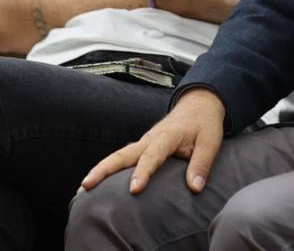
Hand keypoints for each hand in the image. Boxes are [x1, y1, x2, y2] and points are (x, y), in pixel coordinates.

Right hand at [80, 88, 225, 193]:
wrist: (199, 104)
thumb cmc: (204, 124)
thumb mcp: (211, 142)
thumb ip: (202, 164)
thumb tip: (195, 188)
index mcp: (167, 136)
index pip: (152, 156)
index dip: (143, 172)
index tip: (134, 189)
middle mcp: (150, 139)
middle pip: (123, 154)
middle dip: (104, 169)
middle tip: (87, 184)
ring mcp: (143, 142)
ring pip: (118, 155)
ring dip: (101, 169)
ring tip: (82, 188)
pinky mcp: (142, 147)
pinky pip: (123, 158)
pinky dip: (108, 169)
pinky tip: (96, 184)